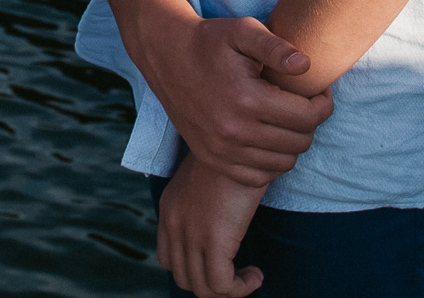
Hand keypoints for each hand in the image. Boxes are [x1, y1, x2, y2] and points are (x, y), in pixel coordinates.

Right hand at [125, 12, 332, 186]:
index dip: (323, 103)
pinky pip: (259, 177)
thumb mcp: (242, 31)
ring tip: (285, 118)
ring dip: (292, 142)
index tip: (318, 91)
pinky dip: (271, 162)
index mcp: (247, 99)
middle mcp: (234, 131)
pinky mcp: (212, 160)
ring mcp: (221, 150)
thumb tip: (305, 66)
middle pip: (300, 142)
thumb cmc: (209, 40)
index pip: (308, 117)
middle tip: (302, 102)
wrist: (166, 56)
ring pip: (284, 163)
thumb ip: (276, 46)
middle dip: (310, 122)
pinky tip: (267, 137)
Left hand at [158, 156, 268, 297]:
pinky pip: (220, 286)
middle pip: (183, 277)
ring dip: (229, 289)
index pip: (168, 258)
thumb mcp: (210, 177)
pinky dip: (240, 287)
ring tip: (250, 276)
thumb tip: (224, 217)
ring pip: (202, 287)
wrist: (242, 139)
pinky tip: (256, 274)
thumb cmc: (235, 154)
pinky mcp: (213, 240)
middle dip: (212, 282)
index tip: (223, 263)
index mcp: (169, 210)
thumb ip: (206, 200)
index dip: (195, 269)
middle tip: (238, 274)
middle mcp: (174, 225)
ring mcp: (190, 234)